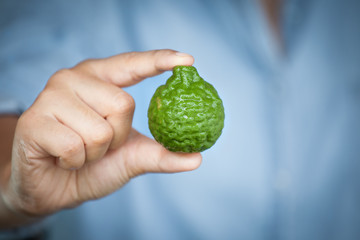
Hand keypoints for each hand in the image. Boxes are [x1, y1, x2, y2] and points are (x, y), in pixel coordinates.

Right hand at [1, 50, 201, 218]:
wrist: (54, 188)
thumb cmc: (93, 165)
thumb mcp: (132, 157)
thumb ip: (161, 154)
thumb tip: (197, 158)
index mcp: (100, 78)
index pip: (133, 63)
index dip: (160, 60)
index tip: (188, 60)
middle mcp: (74, 78)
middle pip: (123, 104)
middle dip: (117, 137)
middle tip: (99, 144)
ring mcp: (51, 96)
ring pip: (100, 129)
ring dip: (95, 153)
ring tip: (79, 151)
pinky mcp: (34, 120)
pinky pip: (75, 146)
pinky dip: (76, 162)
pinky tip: (62, 158)